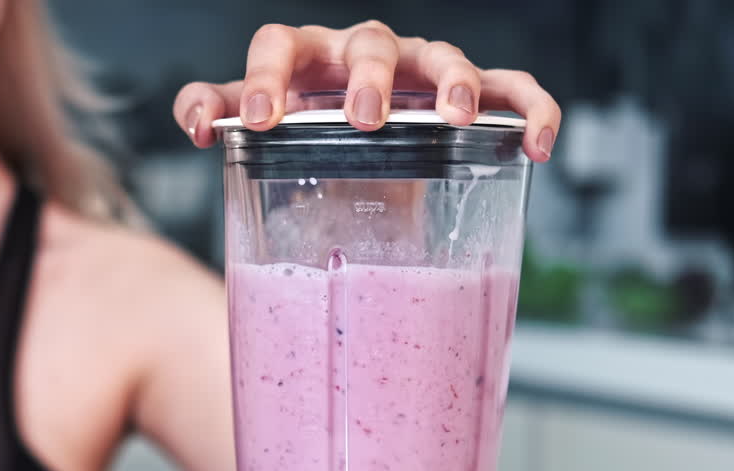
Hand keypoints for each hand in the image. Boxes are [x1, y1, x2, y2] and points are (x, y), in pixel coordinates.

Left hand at [174, 20, 560, 162]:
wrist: (355, 164)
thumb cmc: (301, 133)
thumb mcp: (254, 126)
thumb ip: (217, 114)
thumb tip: (198, 124)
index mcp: (305, 61)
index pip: (280, 45)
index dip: (265, 78)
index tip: (256, 120)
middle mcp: (365, 56)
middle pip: (371, 43)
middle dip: (369, 76)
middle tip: (364, 119)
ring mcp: (421, 73)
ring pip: (443, 56)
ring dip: (453, 81)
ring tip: (454, 117)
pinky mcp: (469, 99)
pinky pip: (510, 90)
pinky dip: (529, 109)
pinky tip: (535, 145)